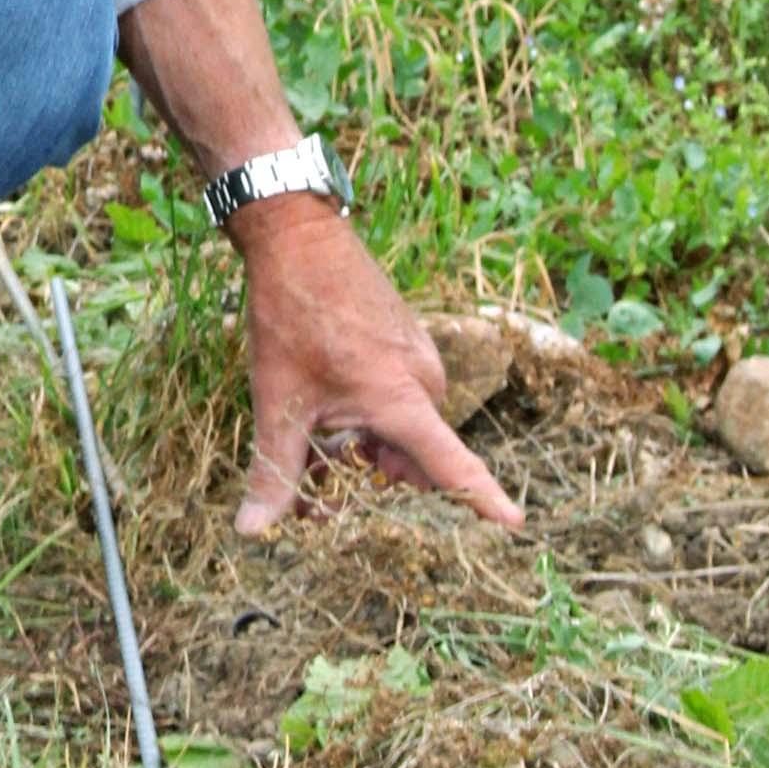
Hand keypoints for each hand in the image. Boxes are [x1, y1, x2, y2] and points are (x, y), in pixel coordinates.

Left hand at [226, 196, 524, 537]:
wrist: (298, 236)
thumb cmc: (290, 315)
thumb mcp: (278, 398)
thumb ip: (274, 470)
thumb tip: (251, 531)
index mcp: (401, 398)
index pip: (452, 464)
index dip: (483, 501)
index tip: (517, 527)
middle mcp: (424, 379)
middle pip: (413, 457)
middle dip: (373, 478)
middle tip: (322, 482)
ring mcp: (420, 357)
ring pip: (404, 428)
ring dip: (368, 446)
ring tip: (319, 439)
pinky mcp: (410, 341)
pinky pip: (402, 397)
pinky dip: (373, 414)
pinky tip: (330, 406)